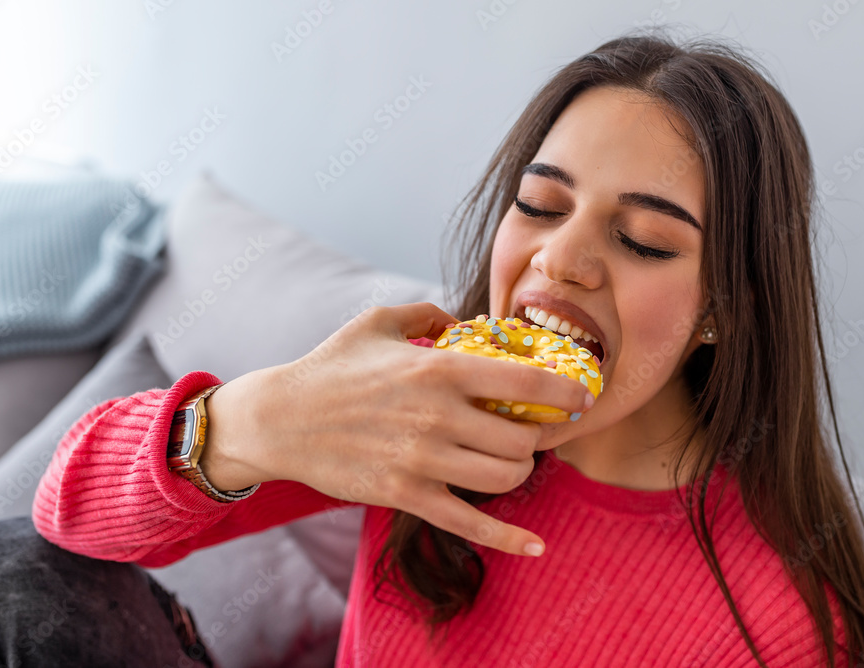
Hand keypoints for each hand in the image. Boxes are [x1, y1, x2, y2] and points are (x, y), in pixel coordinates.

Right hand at [200, 302, 594, 557]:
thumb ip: (429, 312)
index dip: (565, 393)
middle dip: (535, 439)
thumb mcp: (379, 321)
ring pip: (503, 479)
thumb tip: (464, 318)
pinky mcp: (405, 495)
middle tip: (528, 434)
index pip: (525, 383)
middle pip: (521, 440)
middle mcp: (437, 415)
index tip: (583, 397)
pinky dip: (509, 539)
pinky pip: (469, 525)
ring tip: (509, 463)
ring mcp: (421, 459)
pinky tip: (536, 547)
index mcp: (438, 368)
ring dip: (518, 473)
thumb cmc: (331, 366)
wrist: (280, 418)